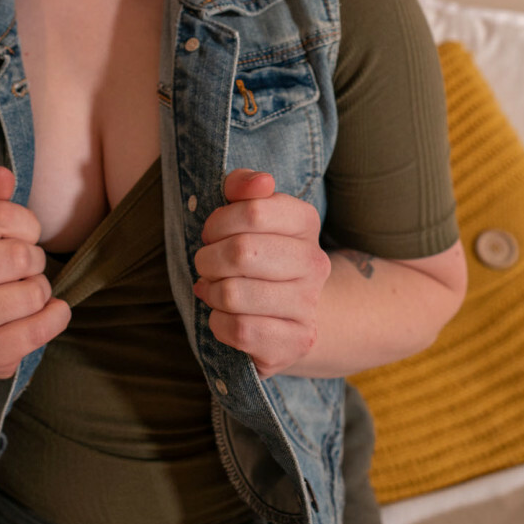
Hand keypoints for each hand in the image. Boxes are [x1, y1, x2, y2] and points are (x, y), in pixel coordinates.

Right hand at [0, 166, 70, 379]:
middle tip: (23, 270)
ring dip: (41, 291)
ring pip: (34, 293)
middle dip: (35, 261)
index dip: (27, 224)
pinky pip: (40, 329)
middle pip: (21, 256)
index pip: (3, 215)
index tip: (22, 235)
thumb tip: (2, 173)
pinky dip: (55, 318)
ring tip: (24, 294)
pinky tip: (45, 314)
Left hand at [193, 168, 332, 377]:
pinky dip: (218, 323)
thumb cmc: (254, 255)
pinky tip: (223, 317)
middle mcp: (316, 263)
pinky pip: (240, 330)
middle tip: (207, 264)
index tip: (212, 233)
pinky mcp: (296, 343)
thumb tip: (261, 181)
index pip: (253, 210)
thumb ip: (243, 186)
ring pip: (236, 294)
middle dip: (208, 259)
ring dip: (212, 292)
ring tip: (214, 290)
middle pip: (242, 252)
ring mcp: (308, 306)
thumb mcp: (245, 214)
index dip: (219, 222)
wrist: (282, 313)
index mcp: (305, 222)